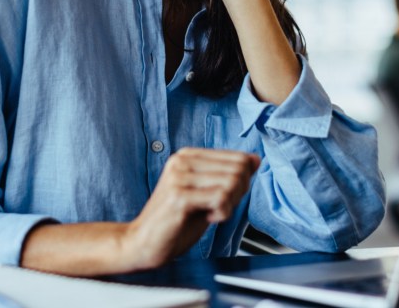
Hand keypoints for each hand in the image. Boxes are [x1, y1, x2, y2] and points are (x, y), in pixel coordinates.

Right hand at [123, 147, 259, 269]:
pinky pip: (220, 198)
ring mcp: (179, 176)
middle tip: (220, 207)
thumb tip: (255, 159)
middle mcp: (182, 160)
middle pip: (238, 169)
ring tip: (213, 212)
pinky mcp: (179, 195)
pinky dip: (222, 213)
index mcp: (188, 155)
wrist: (143, 242)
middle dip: (239, 193)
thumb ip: (229, 175)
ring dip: (230, 204)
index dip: (243, 182)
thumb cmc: (176, 221)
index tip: (227, 197)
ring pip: (231, 182)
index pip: (238, 157)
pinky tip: (208, 217)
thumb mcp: (207, 193)